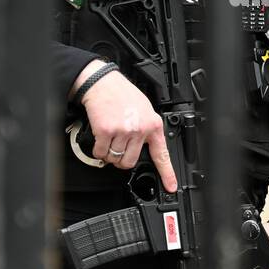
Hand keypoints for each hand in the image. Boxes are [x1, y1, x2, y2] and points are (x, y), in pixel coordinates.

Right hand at [72, 60, 177, 192]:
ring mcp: (123, 131)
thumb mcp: (145, 110)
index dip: (167, 174)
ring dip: (109, 155)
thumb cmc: (122, 95)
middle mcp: (139, 129)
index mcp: (153, 125)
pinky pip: (101, 153)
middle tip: (119, 149)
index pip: (162, 154)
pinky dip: (98, 151)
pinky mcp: (106, 131)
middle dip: (122, 160)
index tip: (171, 186)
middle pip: (130, 162)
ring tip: (110, 140)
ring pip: (115, 159)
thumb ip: (147, 129)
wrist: (103, 83)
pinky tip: (101, 139)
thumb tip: (145, 147)